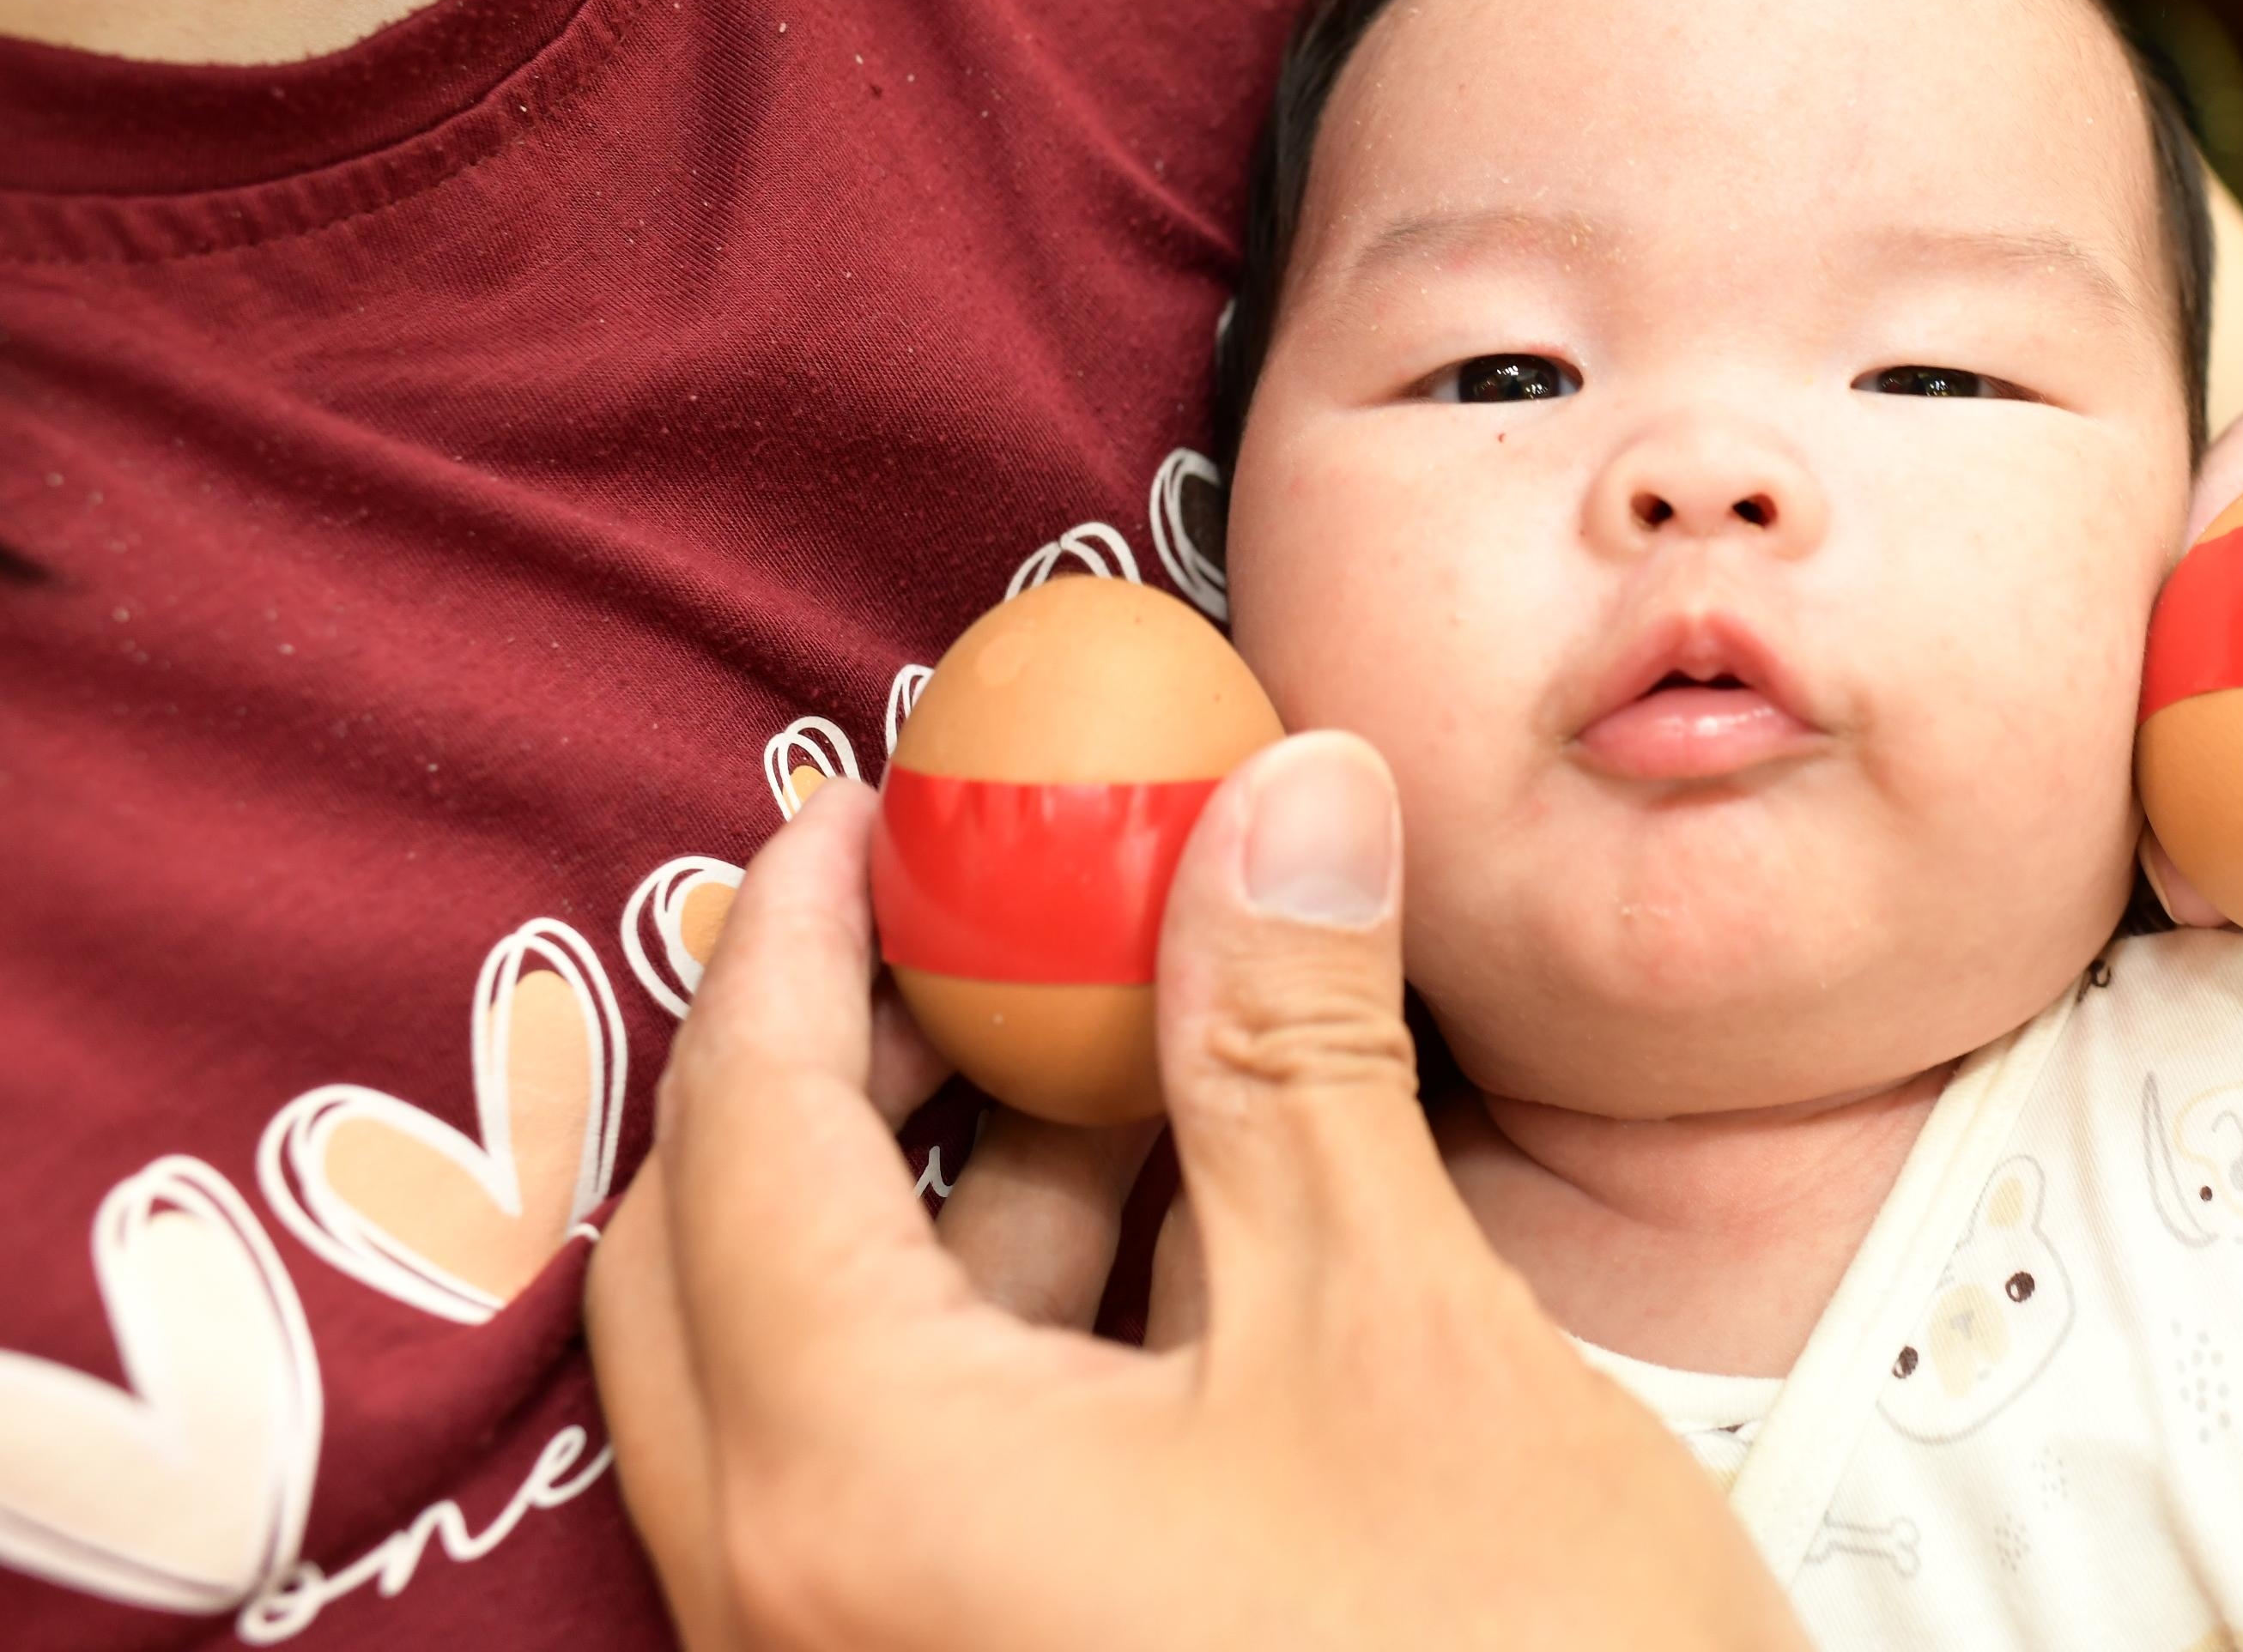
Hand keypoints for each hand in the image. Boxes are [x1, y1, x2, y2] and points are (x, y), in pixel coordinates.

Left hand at [585, 737, 1805, 1651]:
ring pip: (828, 1370)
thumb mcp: (1393, 1326)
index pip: (741, 1140)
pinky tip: (1171, 1213)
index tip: (862, 811)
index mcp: (860, 1487)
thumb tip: (1284, 797)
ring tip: (1115, 1028)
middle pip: (722, 1257)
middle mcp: (808, 1598)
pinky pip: (920, 1467)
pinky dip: (1010, 1316)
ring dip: (948, 1184)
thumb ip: (1294, 1045)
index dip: (793, 941)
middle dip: (839, 1057)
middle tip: (969, 913)